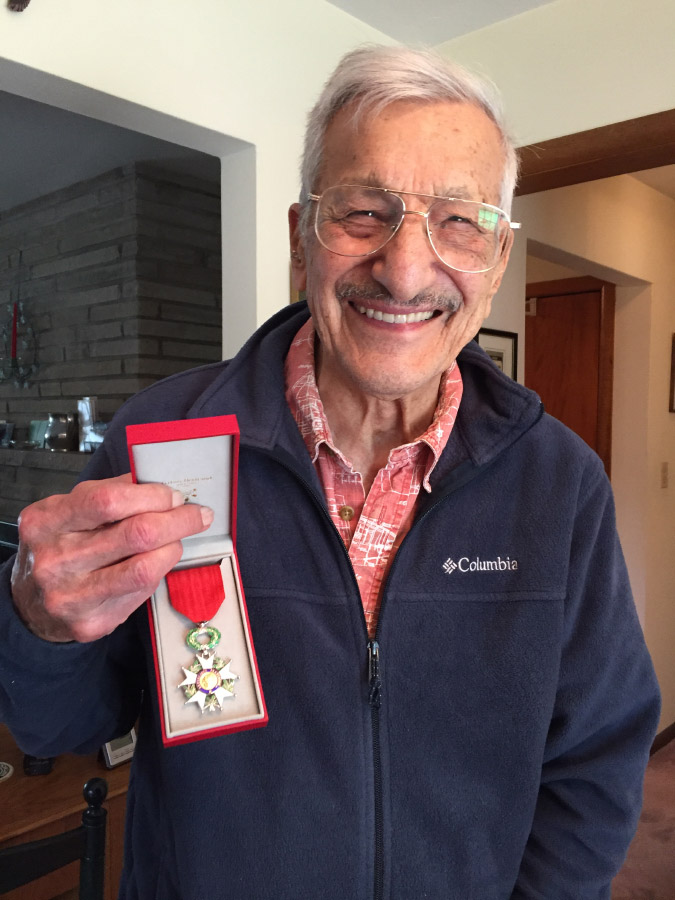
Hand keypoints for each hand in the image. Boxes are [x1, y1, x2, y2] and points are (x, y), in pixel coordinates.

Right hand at [10, 474, 213, 642]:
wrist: (34, 602)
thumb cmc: (61, 546)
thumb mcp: (71, 510)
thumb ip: (111, 492)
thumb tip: (160, 482)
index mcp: (46, 522)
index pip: (109, 501)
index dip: (152, 495)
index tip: (174, 495)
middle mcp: (54, 560)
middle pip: (136, 534)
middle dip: (178, 520)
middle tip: (197, 515)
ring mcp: (71, 596)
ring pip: (145, 567)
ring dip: (174, 547)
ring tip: (178, 539)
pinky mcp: (91, 623)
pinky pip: (142, 591)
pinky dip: (158, 572)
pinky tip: (157, 562)